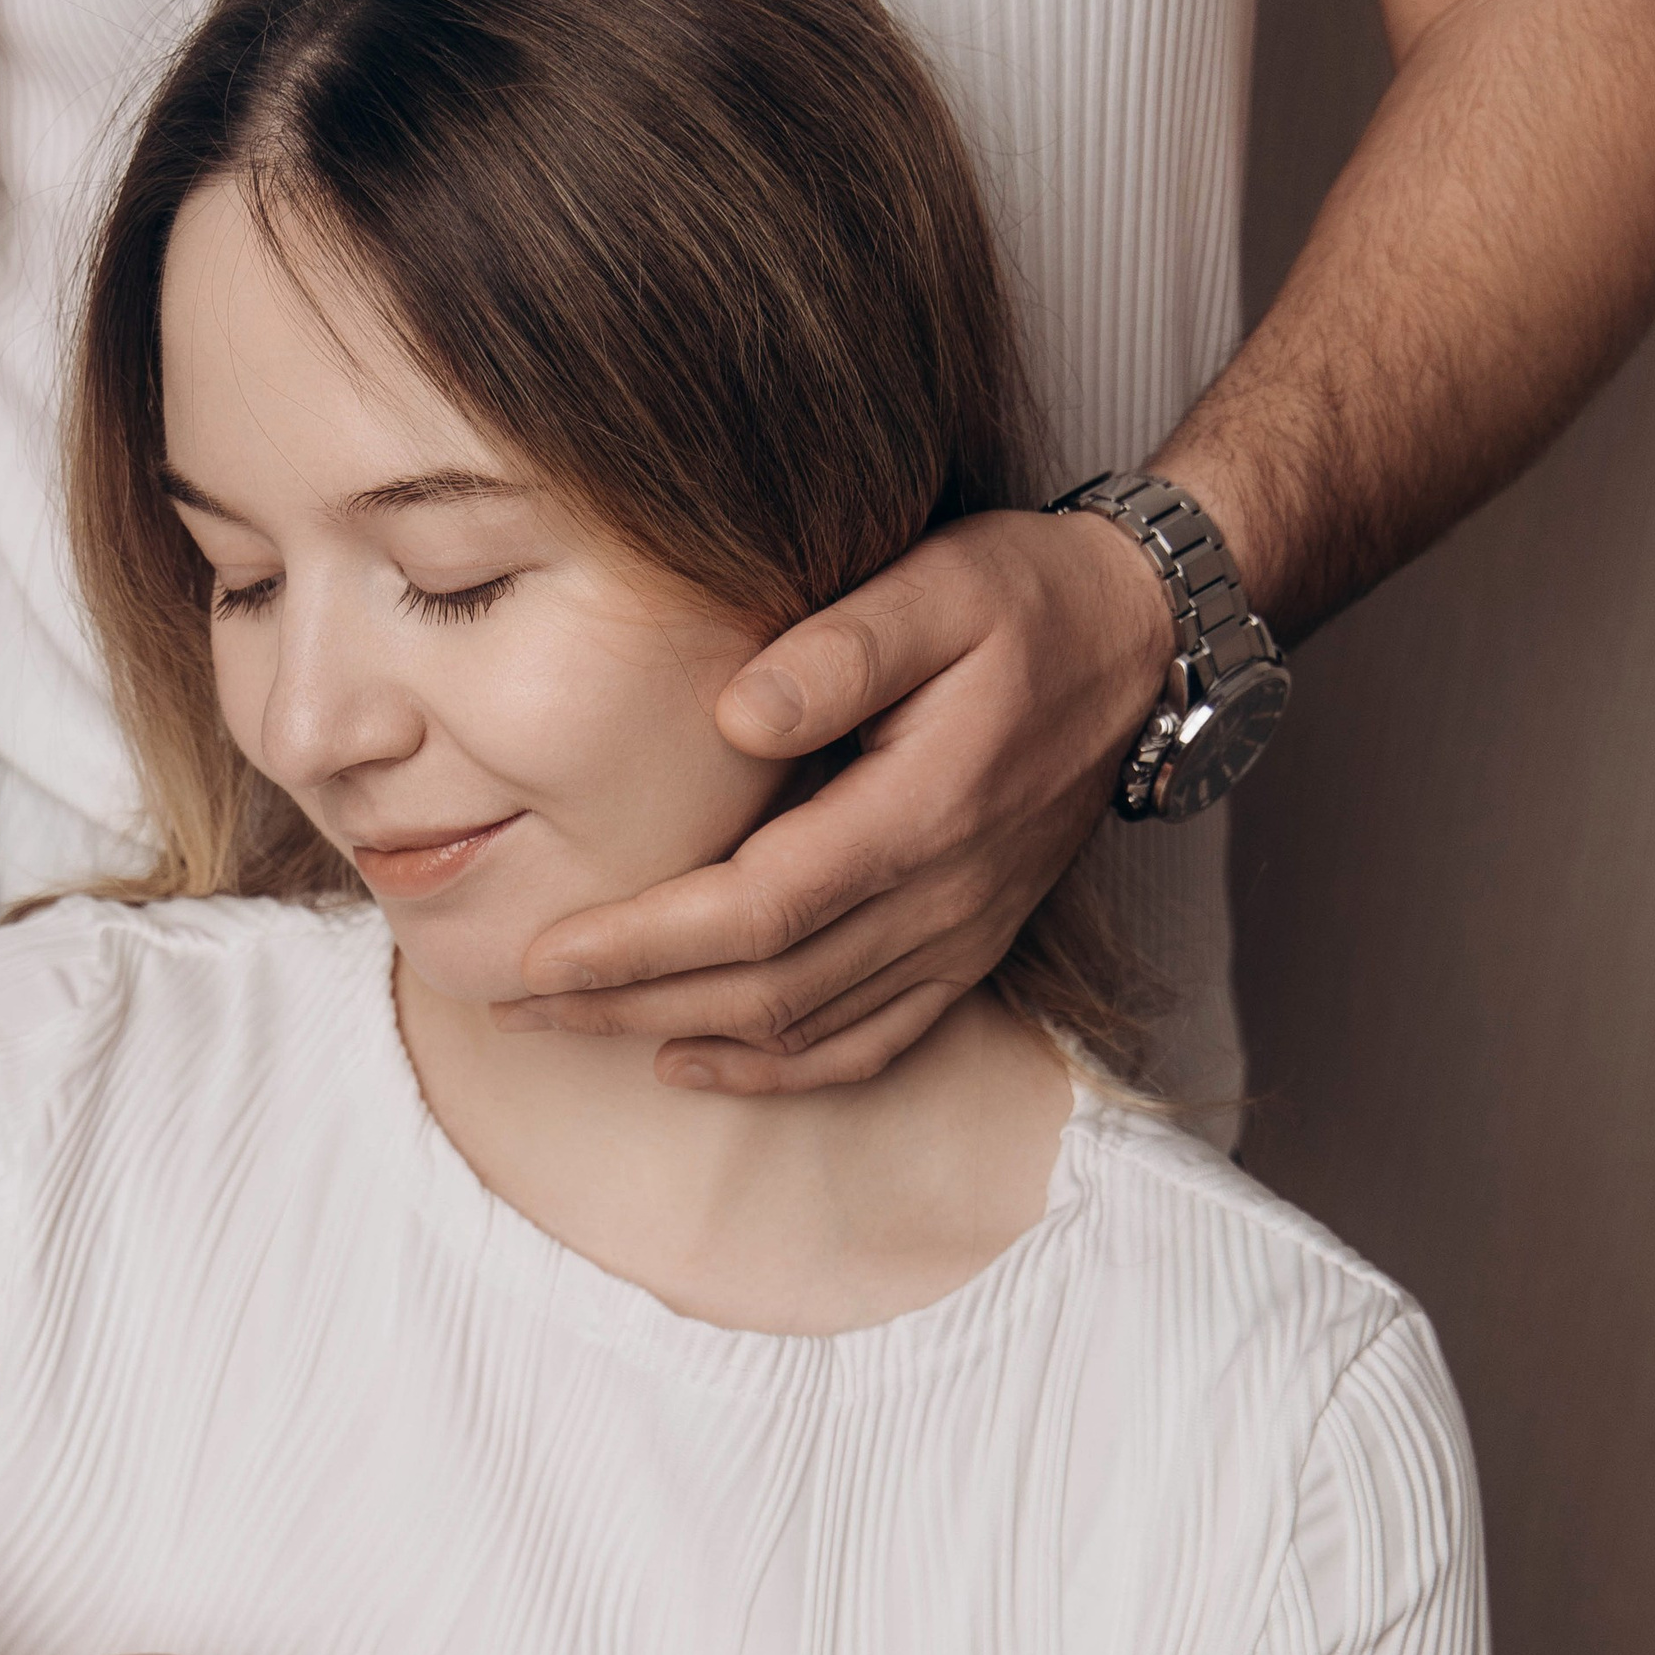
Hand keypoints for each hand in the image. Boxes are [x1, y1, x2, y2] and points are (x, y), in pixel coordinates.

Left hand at [502, 506, 1172, 1089]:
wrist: (1141, 645)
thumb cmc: (1026, 599)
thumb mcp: (940, 582)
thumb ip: (841, 647)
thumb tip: (733, 712)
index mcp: (924, 813)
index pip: (757, 910)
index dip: (644, 945)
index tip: (542, 952)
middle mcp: (943, 899)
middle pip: (763, 990)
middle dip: (626, 1003)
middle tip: (513, 1002)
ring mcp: (959, 938)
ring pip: (800, 1028)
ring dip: (674, 1037)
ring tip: (564, 1025)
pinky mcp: (964, 952)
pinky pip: (862, 1044)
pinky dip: (770, 1072)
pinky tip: (684, 1062)